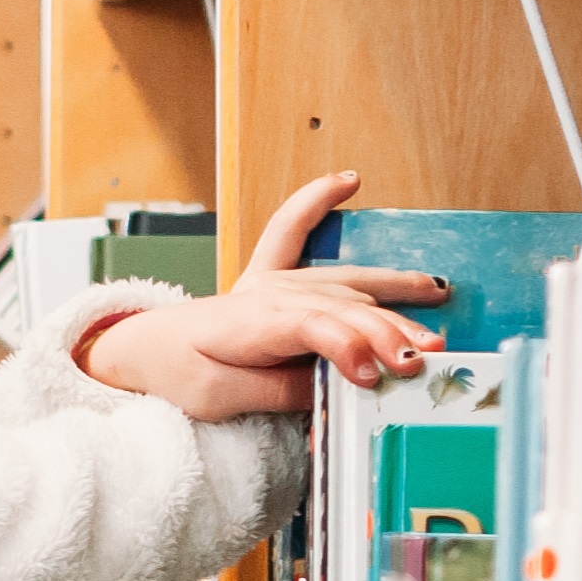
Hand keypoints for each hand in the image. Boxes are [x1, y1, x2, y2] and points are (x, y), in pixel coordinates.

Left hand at [75, 171, 444, 419]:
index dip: (348, 348)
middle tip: (425, 356)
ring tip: (437, 294)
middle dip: (389, 330)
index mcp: (250, 325)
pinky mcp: (270, 276)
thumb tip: (331, 385)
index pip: (310, 330)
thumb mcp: (219, 399)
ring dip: (392, 288)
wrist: (144, 351)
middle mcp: (266, 294)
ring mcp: (272, 281)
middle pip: (339, 308)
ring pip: (341, 283)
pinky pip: (292, 227)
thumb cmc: (177, 374)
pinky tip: (346, 181)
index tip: (375, 372)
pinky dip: (317, 200)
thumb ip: (277, 391)